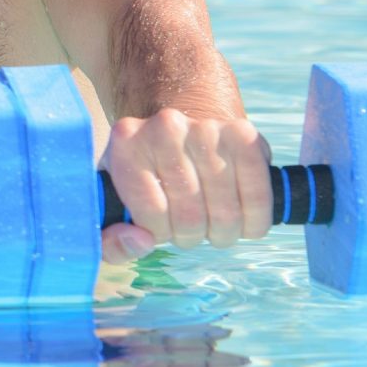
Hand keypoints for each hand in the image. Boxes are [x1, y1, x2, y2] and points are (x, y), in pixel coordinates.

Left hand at [99, 109, 273, 263]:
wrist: (183, 124)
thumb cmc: (146, 174)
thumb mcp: (114, 201)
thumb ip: (108, 240)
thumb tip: (141, 242)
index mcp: (126, 142)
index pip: (150, 215)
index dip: (159, 233)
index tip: (159, 224)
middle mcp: (166, 128)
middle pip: (190, 218)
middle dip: (191, 236)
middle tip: (188, 225)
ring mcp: (208, 129)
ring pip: (226, 215)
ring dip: (223, 233)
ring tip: (212, 223)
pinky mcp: (245, 135)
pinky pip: (258, 199)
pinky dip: (253, 222)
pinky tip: (241, 219)